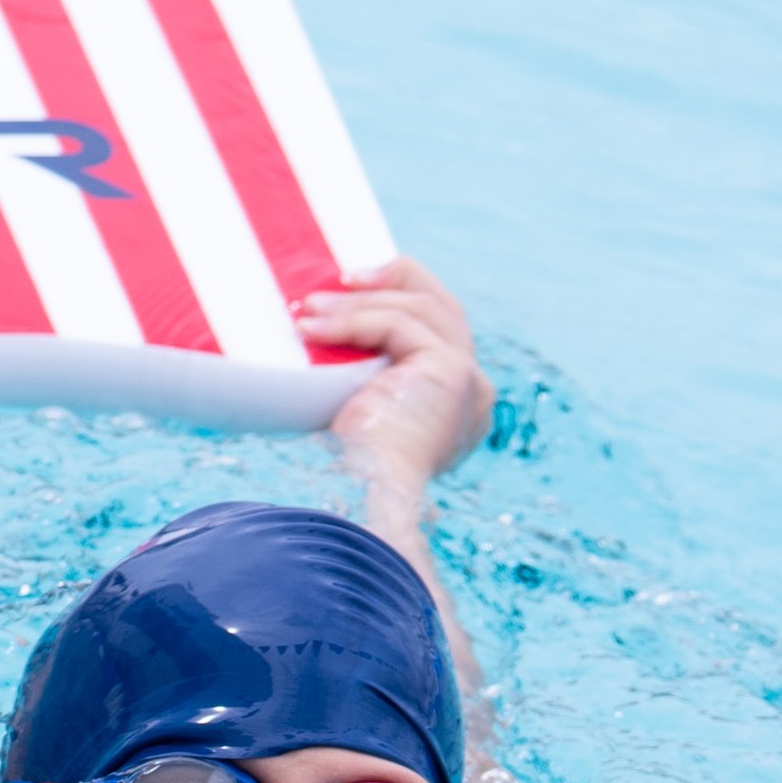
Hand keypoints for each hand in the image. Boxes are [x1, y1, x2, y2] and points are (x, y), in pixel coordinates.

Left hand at [298, 258, 492, 501]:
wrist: (359, 503)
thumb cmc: (344, 476)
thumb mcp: (358, 417)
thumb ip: (364, 382)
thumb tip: (320, 339)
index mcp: (457, 412)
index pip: (438, 337)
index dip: (402, 305)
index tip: (355, 294)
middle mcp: (473, 396)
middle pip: (442, 308)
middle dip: (395, 280)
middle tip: (341, 279)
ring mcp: (468, 381)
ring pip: (420, 309)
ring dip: (359, 303)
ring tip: (307, 309)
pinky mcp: (452, 372)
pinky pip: (398, 323)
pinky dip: (353, 321)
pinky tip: (314, 326)